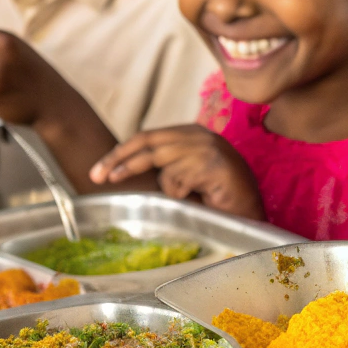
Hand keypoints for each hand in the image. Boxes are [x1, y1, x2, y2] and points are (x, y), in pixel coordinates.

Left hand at [89, 125, 263, 219]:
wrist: (250, 215)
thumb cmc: (216, 199)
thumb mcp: (186, 173)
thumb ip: (164, 164)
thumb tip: (122, 167)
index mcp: (190, 133)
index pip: (147, 137)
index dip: (121, 153)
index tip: (100, 171)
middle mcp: (199, 134)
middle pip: (147, 144)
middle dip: (119, 162)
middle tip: (97, 178)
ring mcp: (207, 147)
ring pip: (163, 167)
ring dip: (170, 189)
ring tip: (193, 196)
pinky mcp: (213, 164)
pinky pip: (178, 182)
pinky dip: (183, 195)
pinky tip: (204, 196)